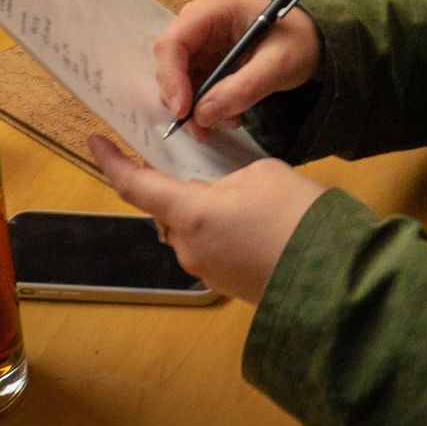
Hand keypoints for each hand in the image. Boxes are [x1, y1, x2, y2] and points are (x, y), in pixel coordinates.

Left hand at [89, 137, 326, 303]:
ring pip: (194, 227)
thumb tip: (223, 194)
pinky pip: (213, 246)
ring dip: (211, 209)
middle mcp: (188, 246)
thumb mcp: (262, 174)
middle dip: (188, 186)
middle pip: (171, 207)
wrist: (330, 277)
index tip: (95, 142)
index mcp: (190, 214)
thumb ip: (228, 177)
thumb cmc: (295, 216)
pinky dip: (226, 230)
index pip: (136, 186)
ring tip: (254, 199)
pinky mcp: (225, 283)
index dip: (112, 162)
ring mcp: (205, 269)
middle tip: (221, 169)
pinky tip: (260, 224)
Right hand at [154, 0, 322, 136]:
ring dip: (197, 109)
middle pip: (170, 65)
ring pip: (178, 83)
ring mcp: (200, 43)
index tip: (183, 111)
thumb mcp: (279, 64)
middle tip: (204, 129)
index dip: (170, 78)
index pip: (172, 43)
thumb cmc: (299, 40)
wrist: (313, 41)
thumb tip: (204, 113)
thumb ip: (243, 88)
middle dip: (184, 101)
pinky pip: (193, 90)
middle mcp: (198, 23)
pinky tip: (232, 114)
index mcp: (212, 10)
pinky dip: (207, 108)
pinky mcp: (205, 62)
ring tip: (231, 120)